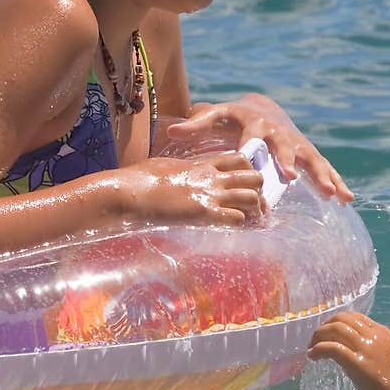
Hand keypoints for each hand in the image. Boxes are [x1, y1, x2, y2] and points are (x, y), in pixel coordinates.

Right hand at [129, 151, 265, 225]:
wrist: (131, 191)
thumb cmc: (140, 179)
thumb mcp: (166, 166)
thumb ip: (180, 169)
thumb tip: (176, 173)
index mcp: (203, 164)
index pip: (240, 159)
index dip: (248, 172)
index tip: (244, 185)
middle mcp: (212, 177)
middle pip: (254, 176)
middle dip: (258, 191)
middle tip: (252, 206)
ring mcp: (210, 194)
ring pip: (253, 197)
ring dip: (253, 211)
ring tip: (246, 221)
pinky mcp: (204, 213)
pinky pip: (237, 219)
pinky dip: (240, 226)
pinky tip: (230, 229)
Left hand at [167, 93, 353, 201]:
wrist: (264, 109)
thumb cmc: (233, 118)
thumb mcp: (214, 116)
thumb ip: (195, 124)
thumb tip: (169, 133)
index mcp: (254, 123)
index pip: (251, 136)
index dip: (251, 147)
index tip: (249, 159)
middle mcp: (278, 133)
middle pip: (284, 147)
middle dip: (288, 161)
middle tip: (291, 177)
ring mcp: (297, 143)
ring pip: (311, 159)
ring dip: (321, 176)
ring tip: (333, 195)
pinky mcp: (308, 153)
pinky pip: (324, 168)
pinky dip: (336, 182)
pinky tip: (347, 199)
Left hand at [308, 311, 389, 389]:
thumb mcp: (389, 359)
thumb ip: (374, 351)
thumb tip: (355, 355)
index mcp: (382, 333)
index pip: (354, 317)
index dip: (335, 322)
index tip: (326, 334)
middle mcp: (374, 335)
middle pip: (342, 319)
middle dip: (324, 327)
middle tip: (315, 341)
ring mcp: (367, 348)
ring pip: (335, 329)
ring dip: (318, 337)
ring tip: (311, 348)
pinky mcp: (359, 364)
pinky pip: (332, 348)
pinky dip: (319, 349)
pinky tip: (313, 356)